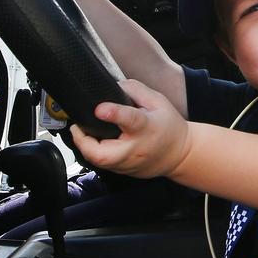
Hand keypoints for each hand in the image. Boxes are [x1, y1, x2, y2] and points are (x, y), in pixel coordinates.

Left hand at [70, 79, 191, 178]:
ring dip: (86, 147)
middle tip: (77, 127)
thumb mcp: (158, 101)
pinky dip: (94, 153)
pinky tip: (93, 142)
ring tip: (83, 132)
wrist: (180, 154)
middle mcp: (135, 148)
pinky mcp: (124, 172)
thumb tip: (114, 85)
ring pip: (100, 163)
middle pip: (104, 154)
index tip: (99, 109)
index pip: (129, 120)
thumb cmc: (169, 125)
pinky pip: (103, 165)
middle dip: (84, 142)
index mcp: (146, 126)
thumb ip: (135, 90)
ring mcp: (129, 163)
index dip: (113, 114)